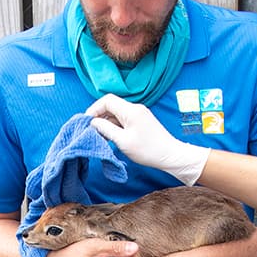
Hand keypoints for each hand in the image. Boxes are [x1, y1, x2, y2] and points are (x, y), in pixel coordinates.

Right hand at [87, 94, 210, 185]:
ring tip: (100, 136)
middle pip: (111, 106)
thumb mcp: (122, 141)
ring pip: (116, 113)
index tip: (87, 122)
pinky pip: (123, 119)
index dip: (94, 109)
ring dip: (106, 122)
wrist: (170, 155)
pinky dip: (114, 126)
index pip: (107, 100)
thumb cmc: (148, 150)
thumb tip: (93, 122)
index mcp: (131, 110)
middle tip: (91, 130)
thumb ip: (106, 129)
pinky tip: (111, 137)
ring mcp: (138, 114)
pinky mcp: (140, 121)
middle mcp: (135, 108)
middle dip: (99, 116)